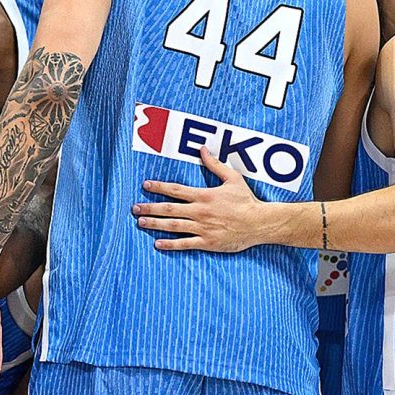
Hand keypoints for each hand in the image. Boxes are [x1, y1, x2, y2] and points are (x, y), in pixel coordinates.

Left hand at [134, 145, 273, 252]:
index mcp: (204, 195)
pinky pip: (185, 244)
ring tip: (140, 222)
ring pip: (173, 226)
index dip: (159, 187)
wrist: (259, 223)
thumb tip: (202, 150)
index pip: (176, 190)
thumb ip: (215, 165)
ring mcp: (202, 228)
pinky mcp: (207, 242)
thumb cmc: (247, 201)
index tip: (145, 185)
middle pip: (169, 209)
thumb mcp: (233, 178)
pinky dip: (170, 245)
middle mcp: (199, 212)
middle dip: (150, 207)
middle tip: (134, 208)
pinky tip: (157, 244)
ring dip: (155, 224)